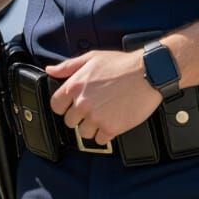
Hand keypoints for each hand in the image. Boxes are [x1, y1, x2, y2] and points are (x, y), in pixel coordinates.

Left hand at [47, 50, 162, 143]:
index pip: (56, 106)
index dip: (63, 107)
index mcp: (74, 86)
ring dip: (92, 127)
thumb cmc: (121, 65)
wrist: (148, 74)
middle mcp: (82, 103)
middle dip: (79, 117)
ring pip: (84, 133)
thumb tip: (50, 70)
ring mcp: (96, 117)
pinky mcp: (111, 128)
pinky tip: (112, 122)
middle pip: (69, 122)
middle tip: (92, 109)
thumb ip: (68, 66)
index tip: (71, 106)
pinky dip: (105, 134)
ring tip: (103, 115)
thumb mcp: (91, 58)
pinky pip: (100, 140)